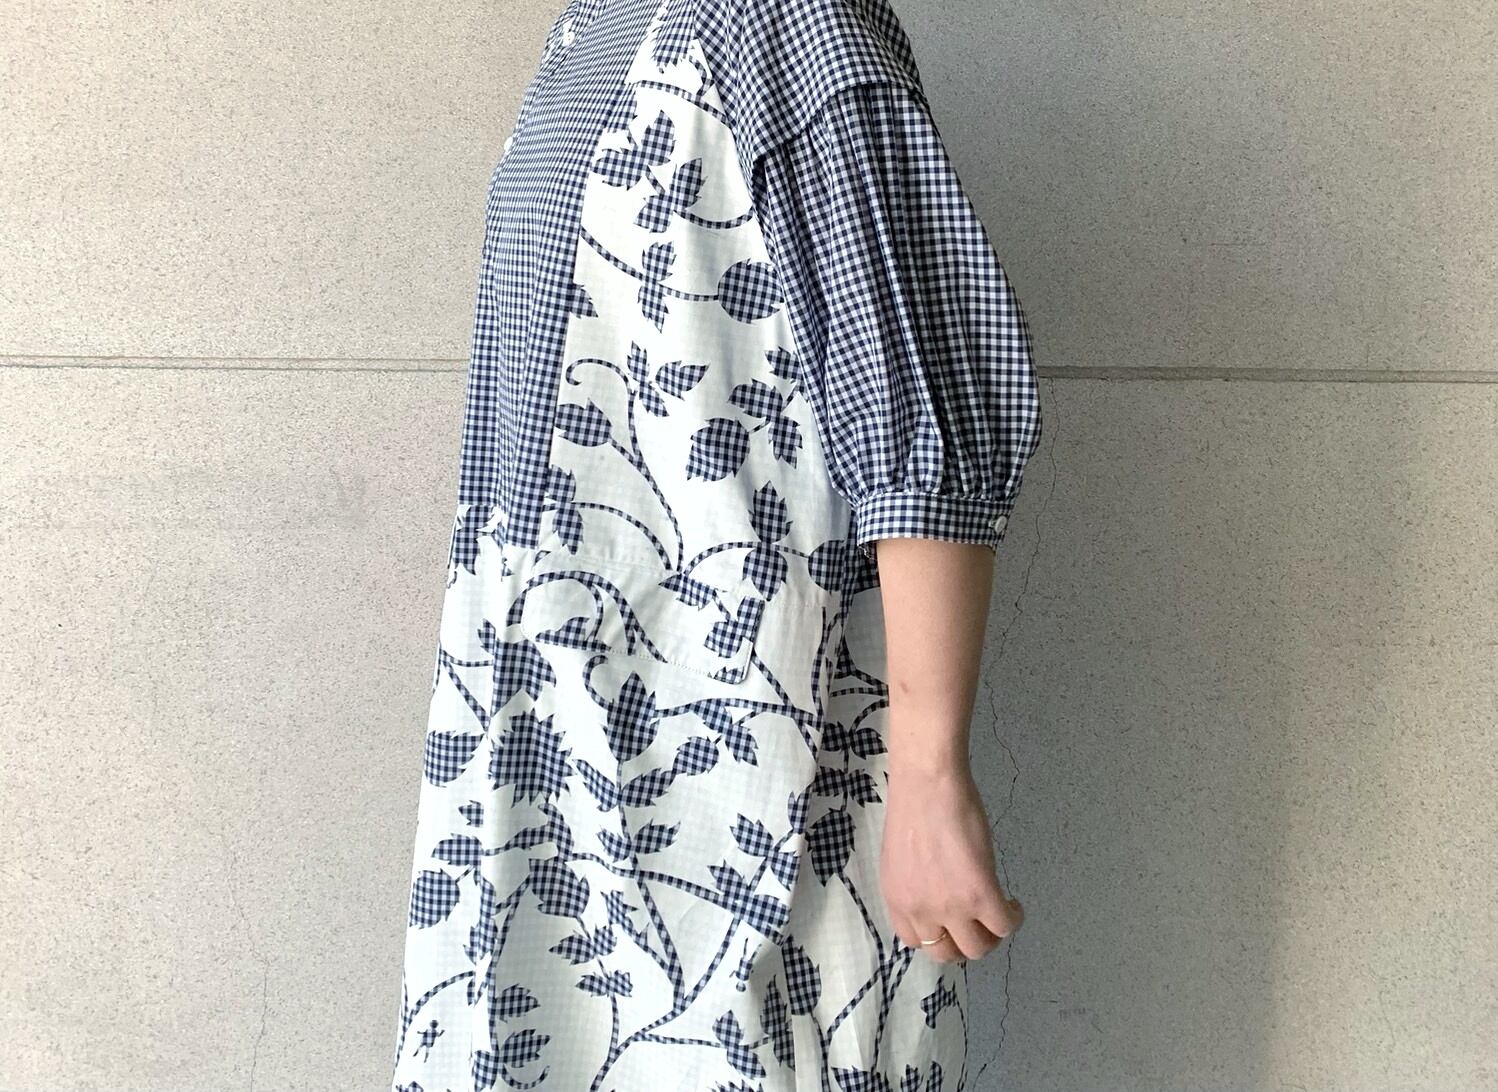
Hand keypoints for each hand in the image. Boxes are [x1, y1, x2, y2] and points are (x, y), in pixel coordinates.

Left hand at [880, 761, 1023, 962]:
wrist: (928, 784)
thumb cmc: (914, 807)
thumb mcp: (901, 858)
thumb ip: (913, 885)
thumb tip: (933, 895)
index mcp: (897, 900)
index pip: (916, 941)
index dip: (938, 936)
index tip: (952, 924)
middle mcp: (920, 911)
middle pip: (946, 953)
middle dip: (964, 942)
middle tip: (979, 923)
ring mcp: (951, 906)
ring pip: (978, 948)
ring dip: (991, 936)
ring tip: (997, 912)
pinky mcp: (980, 894)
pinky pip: (1003, 926)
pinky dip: (1012, 918)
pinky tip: (1013, 904)